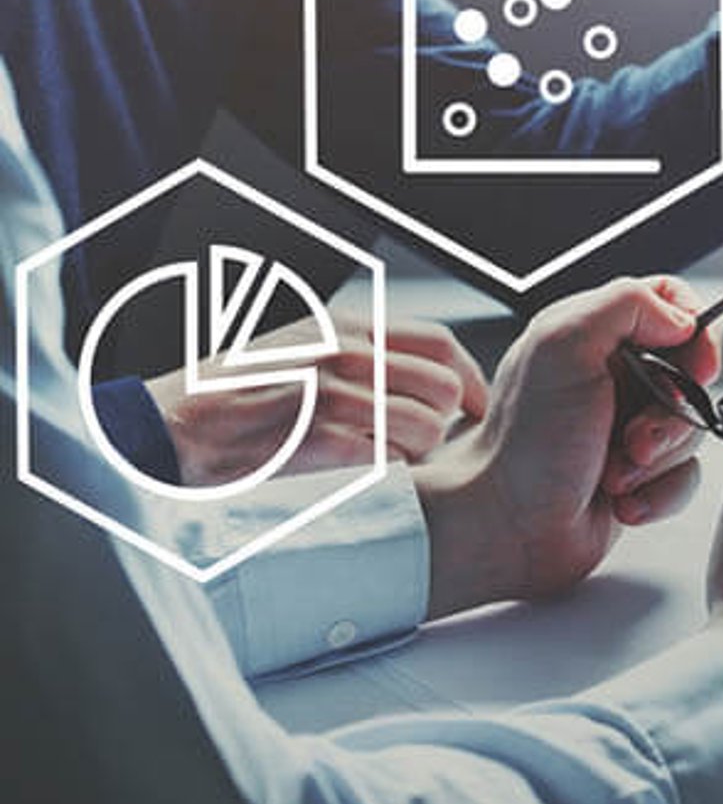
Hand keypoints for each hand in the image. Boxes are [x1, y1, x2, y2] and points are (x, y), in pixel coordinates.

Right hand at [146, 313, 487, 486]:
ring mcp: (330, 396)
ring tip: (389, 461)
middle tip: (427, 443)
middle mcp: (343, 354)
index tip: (476, 406)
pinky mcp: (316, 441)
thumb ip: (357, 351)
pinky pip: (388, 462)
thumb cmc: (234, 394)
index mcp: (344, 327)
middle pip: (442, 388)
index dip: (470, 378)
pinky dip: (387, 475)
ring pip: (424, 429)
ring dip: (418, 454)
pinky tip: (361, 476)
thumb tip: (422, 373)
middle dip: (445, 421)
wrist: (165, 427)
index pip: (439, 344)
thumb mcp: (299, 348)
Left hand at [414, 276, 714, 617]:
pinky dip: (659, 493)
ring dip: (659, 459)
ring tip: (615, 473)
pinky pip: (686, 477)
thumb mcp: (563, 345)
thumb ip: (626, 304)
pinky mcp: (641, 474)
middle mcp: (614, 375)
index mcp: (594, 333)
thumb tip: (682, 317)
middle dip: (673, 413)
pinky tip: (622, 500)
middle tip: (634, 436)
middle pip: (692, 372)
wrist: (507, 527)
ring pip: (692, 429)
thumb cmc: (523, 444)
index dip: (695, 331)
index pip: (669, 300)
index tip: (696, 368)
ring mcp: (629, 426)